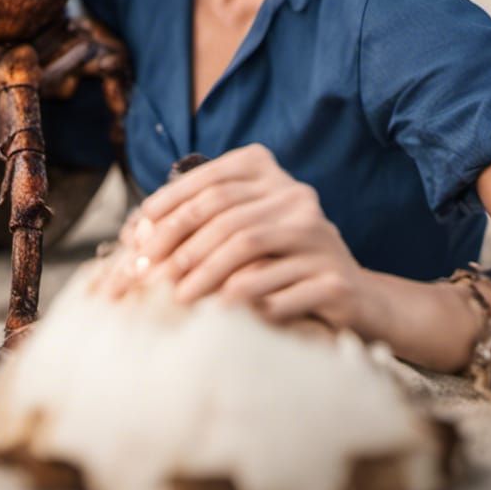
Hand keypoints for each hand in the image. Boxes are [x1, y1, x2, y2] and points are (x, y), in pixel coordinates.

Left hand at [130, 144, 368, 329]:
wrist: (354, 298)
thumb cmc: (280, 262)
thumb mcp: (245, 230)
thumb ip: (203, 221)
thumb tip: (136, 232)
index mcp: (273, 175)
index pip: (213, 181)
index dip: (171, 203)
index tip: (138, 232)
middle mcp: (299, 197)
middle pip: (227, 214)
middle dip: (181, 245)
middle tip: (149, 274)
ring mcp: (320, 236)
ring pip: (249, 245)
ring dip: (204, 274)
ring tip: (177, 298)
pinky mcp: (333, 278)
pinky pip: (280, 287)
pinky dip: (245, 301)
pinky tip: (221, 314)